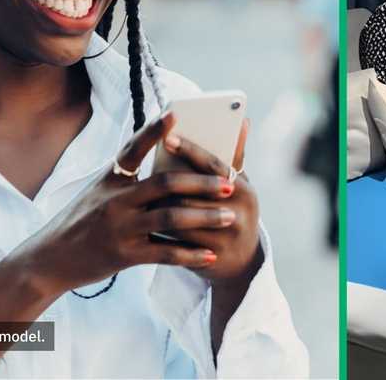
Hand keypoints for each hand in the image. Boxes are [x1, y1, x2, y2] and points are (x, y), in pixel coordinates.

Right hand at [17, 113, 242, 295]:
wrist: (49, 259)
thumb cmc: (82, 222)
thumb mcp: (99, 192)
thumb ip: (129, 180)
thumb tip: (170, 167)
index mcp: (111, 178)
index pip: (134, 148)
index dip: (154, 130)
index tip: (175, 113)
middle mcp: (116, 199)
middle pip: (166, 184)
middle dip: (202, 182)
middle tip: (230, 182)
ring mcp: (120, 228)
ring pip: (171, 218)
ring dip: (205, 217)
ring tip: (230, 217)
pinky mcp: (124, 255)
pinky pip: (164, 253)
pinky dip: (190, 254)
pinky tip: (210, 255)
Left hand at [159, 121, 261, 282]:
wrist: (241, 264)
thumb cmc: (232, 212)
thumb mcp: (238, 186)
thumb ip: (234, 156)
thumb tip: (243, 121)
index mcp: (244, 188)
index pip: (214, 164)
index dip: (190, 150)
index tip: (167, 137)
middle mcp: (240, 212)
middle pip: (193, 193)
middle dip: (167, 182)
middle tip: (143, 170)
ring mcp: (226, 237)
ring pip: (182, 218)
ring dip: (160, 207)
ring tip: (141, 197)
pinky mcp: (212, 258)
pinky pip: (178, 242)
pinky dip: (160, 232)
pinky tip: (146, 224)